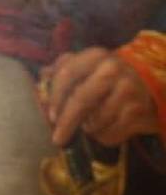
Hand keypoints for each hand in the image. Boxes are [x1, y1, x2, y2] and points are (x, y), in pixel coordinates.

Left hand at [37, 47, 158, 146]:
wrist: (151, 83)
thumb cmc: (111, 76)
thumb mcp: (90, 66)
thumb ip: (65, 68)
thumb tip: (43, 75)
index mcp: (96, 56)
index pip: (67, 74)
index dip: (55, 96)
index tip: (50, 116)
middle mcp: (113, 70)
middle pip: (80, 101)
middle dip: (66, 122)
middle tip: (57, 138)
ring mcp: (128, 91)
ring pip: (95, 120)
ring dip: (88, 129)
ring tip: (92, 125)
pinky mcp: (139, 111)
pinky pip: (110, 133)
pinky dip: (104, 137)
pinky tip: (106, 129)